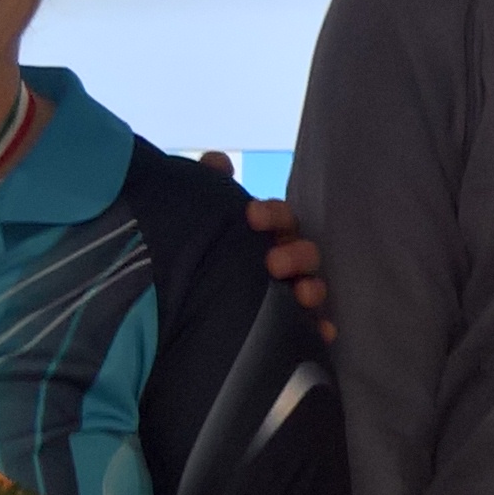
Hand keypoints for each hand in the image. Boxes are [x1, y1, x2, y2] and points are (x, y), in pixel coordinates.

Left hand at [205, 154, 336, 339]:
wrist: (169, 314)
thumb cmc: (193, 258)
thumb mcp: (192, 220)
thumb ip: (205, 187)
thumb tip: (219, 162)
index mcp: (262, 237)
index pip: (280, 219)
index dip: (273, 214)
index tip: (252, 216)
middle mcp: (280, 265)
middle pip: (303, 253)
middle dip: (295, 254)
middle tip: (273, 263)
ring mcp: (286, 298)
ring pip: (312, 288)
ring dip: (313, 288)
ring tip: (301, 294)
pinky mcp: (287, 330)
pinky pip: (312, 330)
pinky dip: (322, 329)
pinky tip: (323, 333)